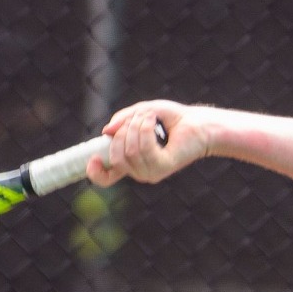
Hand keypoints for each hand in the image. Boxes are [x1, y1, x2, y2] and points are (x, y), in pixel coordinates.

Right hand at [91, 99, 207, 185]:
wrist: (198, 122)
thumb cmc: (171, 118)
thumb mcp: (141, 113)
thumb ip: (122, 121)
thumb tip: (106, 132)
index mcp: (131, 162)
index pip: (107, 178)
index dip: (95, 172)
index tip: (93, 159)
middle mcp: (139, 171)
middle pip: (116, 157)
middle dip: (122, 131)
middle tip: (139, 116)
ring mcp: (151, 172)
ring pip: (129, 151)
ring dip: (135, 126)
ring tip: (150, 116)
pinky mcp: (163, 167)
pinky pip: (144, 149)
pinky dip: (145, 129)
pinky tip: (153, 121)